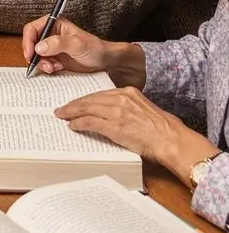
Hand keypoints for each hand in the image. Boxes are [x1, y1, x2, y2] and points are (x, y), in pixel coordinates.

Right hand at [23, 16, 146, 86]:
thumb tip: (39, 47)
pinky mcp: (54, 58)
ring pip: (36, 56)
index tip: (30, 54)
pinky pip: (43, 64)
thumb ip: (58, 43)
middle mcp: (50, 34)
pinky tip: (58, 69)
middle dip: (35, 56)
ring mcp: (51, 47)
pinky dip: (47, 68)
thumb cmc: (94, 48)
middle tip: (45, 65)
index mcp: (54, 24)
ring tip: (55, 67)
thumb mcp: (77, 44)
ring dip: (42, 64)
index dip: (28, 41)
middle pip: (31, 43)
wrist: (105, 61)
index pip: (32, 29)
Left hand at [56, 87, 218, 183]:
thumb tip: (113, 114)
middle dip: (74, 104)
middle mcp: (121, 98)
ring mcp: (116, 112)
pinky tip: (72, 126)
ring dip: (71, 112)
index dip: (86, 99)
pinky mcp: (114, 126)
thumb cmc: (162, 129)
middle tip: (62, 109)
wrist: (171, 139)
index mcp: (129, 92)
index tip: (77, 103)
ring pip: (86, 108)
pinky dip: (79, 123)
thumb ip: (128, 108)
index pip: (100, 94)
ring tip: (62, 116)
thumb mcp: (144, 109)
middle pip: (90, 99)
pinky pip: (90, 122)